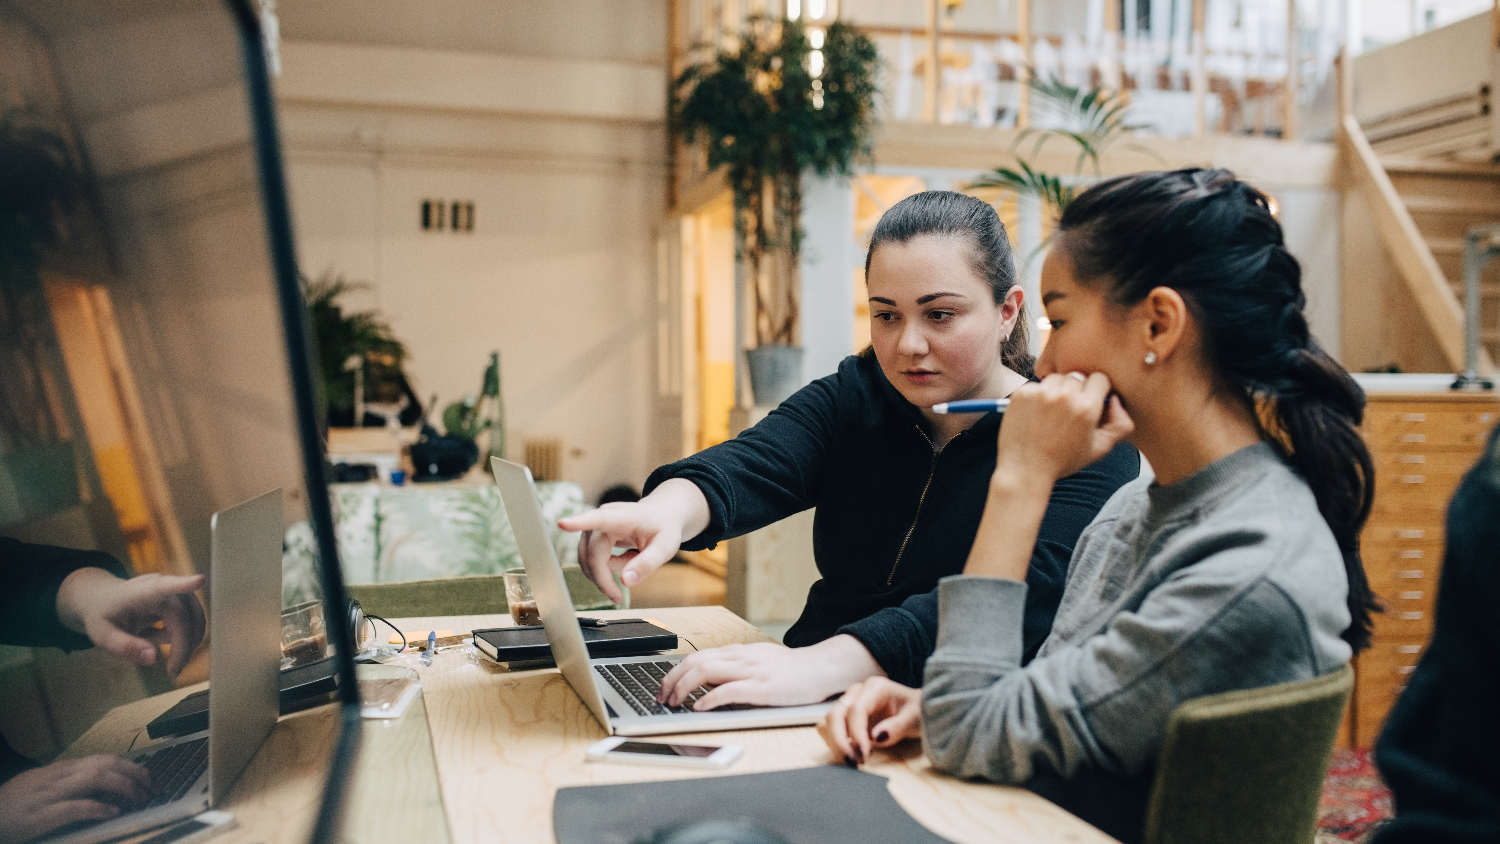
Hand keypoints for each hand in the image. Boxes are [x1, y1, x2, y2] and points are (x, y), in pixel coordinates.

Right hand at [0, 755, 152, 843]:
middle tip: (154, 788)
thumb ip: (72, 782)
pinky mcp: (40, 816)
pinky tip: (113, 812)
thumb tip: (105, 783)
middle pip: (105, 764)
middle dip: (136, 774)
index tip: (149, 777)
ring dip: (124, 787)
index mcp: (61, 770)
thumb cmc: (14, 803)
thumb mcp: (44, 785)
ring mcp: (48, 795)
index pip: (104, 759)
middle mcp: (57, 777)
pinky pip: (73, 807)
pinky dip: (97, 808)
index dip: (132, 766)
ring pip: (94, 778)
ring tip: (141, 798)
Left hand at [56, 568, 206, 676]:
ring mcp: (175, 592)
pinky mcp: (183, 599)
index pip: (163, 587)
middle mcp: (162, 588)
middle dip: (184, 647)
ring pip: (194, 620)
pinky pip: (193, 622)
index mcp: (139, 593)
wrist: (104, 598)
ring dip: (185, 643)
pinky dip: (182, 638)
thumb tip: (154, 658)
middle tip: (173, 671)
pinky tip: (159, 637)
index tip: (200, 580)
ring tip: (161, 653)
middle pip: (185, 618)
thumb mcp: (103, 636)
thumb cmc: (103, 615)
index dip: (183, 584)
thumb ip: (126, 647)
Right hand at [557, 479, 708, 602]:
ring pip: (588, 559)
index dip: (579, 523)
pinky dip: (606, 567)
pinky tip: (624, 558)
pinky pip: (591, 559)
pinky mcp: (591, 534)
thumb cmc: (664, 528)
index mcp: (623, 516)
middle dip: (603, 579)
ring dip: (607, 571)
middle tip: (618, 597)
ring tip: (632, 561)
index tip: (562, 524)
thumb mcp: (666, 547)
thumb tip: (625, 581)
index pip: (599, 519)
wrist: (661, 515)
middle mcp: (604, 518)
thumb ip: (647, 564)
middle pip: (592, 555)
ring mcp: (595, 526)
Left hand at [657, 636, 883, 709]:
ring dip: (684, 689)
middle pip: (694, 662)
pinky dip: (709, 699)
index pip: (696, 656)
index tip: (664, 687)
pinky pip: (728, 690)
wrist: (821, 668)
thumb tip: (709, 680)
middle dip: (672, 680)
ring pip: (705, 672)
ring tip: (675, 702)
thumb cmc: (791, 669)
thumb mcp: (758, 660)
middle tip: (662, 697)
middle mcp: (740, 658)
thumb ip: (735, 667)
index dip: (675, 672)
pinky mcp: (762, 688)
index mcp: (738, 652)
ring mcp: (751, 671)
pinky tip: (699, 707)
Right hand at [816, 677, 921, 766]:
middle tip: (853, 762)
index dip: (856, 733)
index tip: (864, 755)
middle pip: (835, 714)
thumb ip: (897, 726)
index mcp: (875, 687)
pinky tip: (852, 754)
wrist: (916, 710)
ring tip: (854, 761)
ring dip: (835, 743)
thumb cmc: (917, 711)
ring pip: (827, 722)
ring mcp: (848, 703)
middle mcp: (857, 692)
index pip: (856, 709)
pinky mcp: (844, 717)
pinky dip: (834, 743)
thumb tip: (875, 737)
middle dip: (840, 740)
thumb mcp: (916, 718)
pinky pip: (829, 729)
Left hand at [996, 372, 1133, 484]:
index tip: (1091, 401)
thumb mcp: (1100, 448)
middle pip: (1078, 376)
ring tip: (1052, 413)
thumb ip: (1120, 424)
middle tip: (1070, 411)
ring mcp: (1041, 393)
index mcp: (1087, 407)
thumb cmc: (1062, 461)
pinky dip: (1038, 396)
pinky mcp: (1022, 394)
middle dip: (1077, 390)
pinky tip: (1037, 416)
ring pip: (1057, 378)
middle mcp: (1064, 396)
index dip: (1098, 390)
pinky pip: (1037, 385)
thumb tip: (1116, 400)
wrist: (1025, 469)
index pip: (1100, 378)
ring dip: (1057, 390)